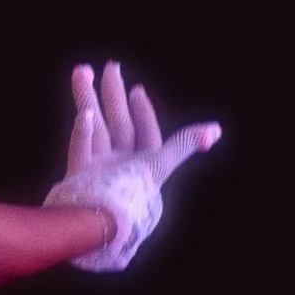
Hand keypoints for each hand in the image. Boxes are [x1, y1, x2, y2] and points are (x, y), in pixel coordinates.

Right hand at [46, 61, 221, 270]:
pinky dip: (82, 132)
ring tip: (80, 72)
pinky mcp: (78, 175)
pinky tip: (83, 113)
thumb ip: (184, 145)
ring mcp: (98, 168)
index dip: (142, 109)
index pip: (145, 131)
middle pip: (117, 122)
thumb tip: (216, 130)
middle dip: (111, 94)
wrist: (103, 228)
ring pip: (95, 127)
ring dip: (88, 99)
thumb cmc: (133, 196)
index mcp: (144, 163)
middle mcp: (120, 163)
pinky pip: (80, 148)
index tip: (137, 88)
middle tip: (105, 66)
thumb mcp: (160, 165)